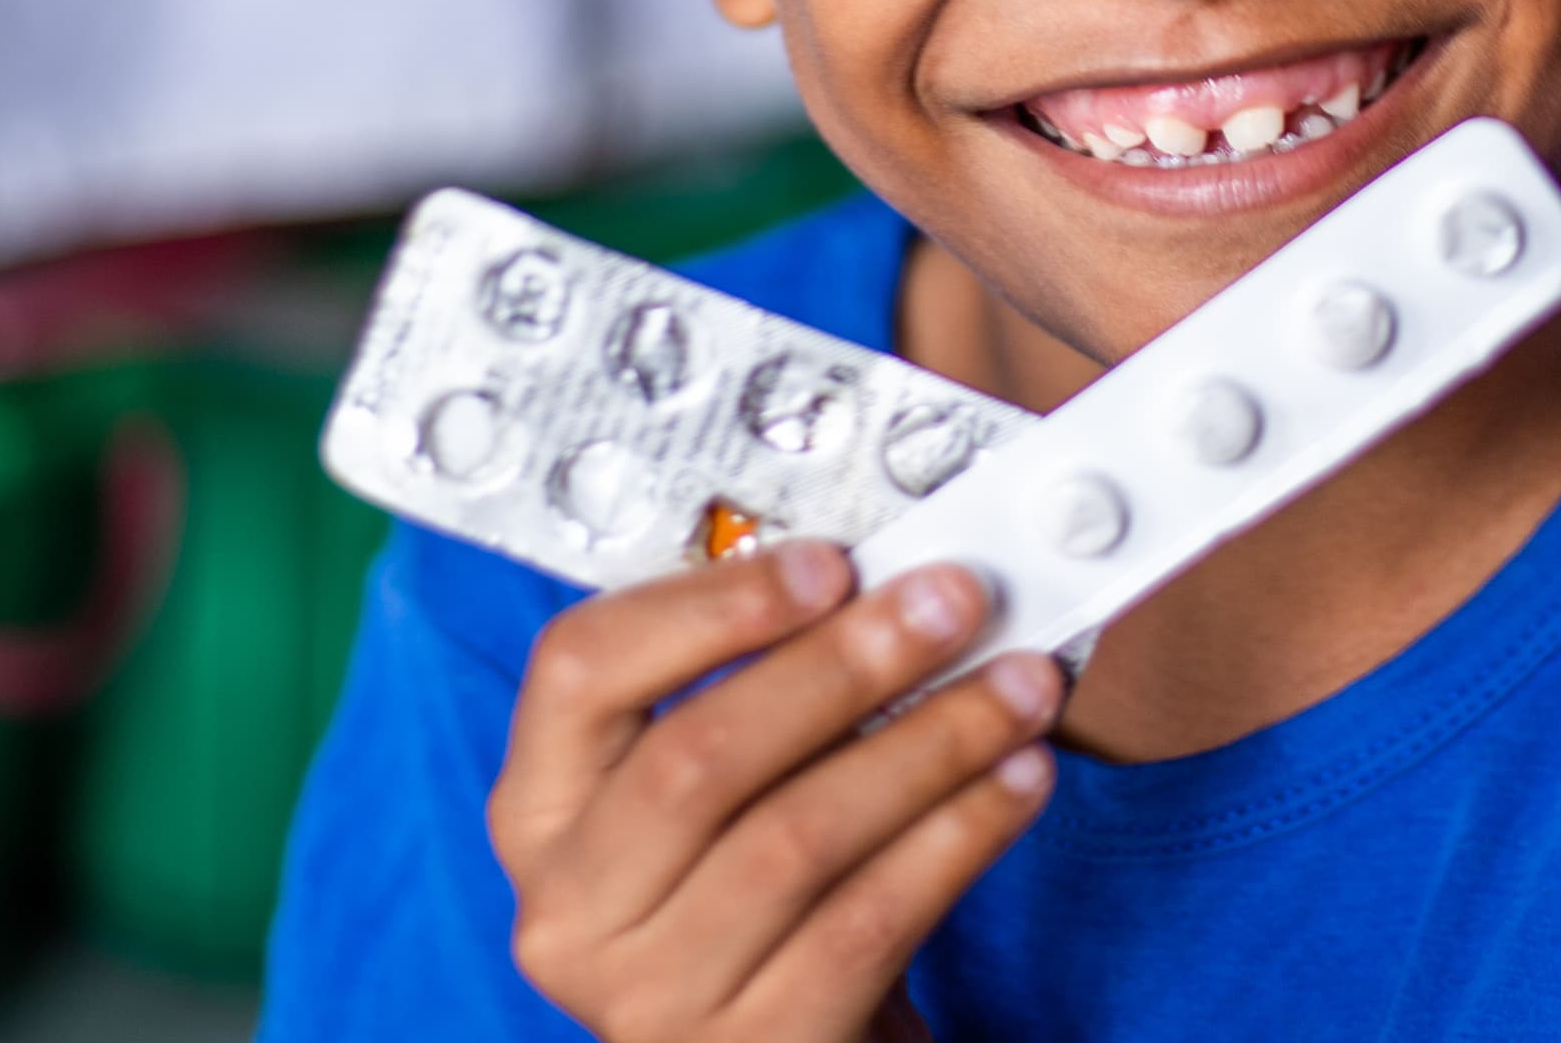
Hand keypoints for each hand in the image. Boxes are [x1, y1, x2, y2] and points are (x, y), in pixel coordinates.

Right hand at [489, 540, 1061, 1041]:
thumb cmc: (760, 895)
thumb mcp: (722, 795)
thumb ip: (765, 688)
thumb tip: (893, 581)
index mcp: (542, 811)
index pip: (579, 669)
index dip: (707, 605)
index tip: (830, 563)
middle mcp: (573, 910)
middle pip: (700, 756)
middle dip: (844, 663)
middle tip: (954, 601)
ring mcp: (653, 997)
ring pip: (798, 837)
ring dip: (931, 743)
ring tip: (1018, 687)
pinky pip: (870, 920)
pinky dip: (959, 835)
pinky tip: (1018, 780)